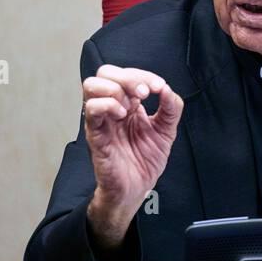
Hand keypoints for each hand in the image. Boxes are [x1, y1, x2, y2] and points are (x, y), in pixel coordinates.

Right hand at [82, 65, 183, 246]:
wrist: (137, 188)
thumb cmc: (145, 160)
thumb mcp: (166, 130)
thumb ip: (171, 108)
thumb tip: (166, 89)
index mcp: (128, 103)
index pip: (127, 74)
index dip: (144, 75)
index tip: (159, 88)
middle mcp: (112, 107)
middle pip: (105, 72)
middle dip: (128, 77)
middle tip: (144, 94)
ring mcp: (101, 119)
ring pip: (91, 85)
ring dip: (115, 90)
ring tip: (129, 108)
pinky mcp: (95, 134)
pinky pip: (91, 109)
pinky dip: (107, 105)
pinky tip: (121, 116)